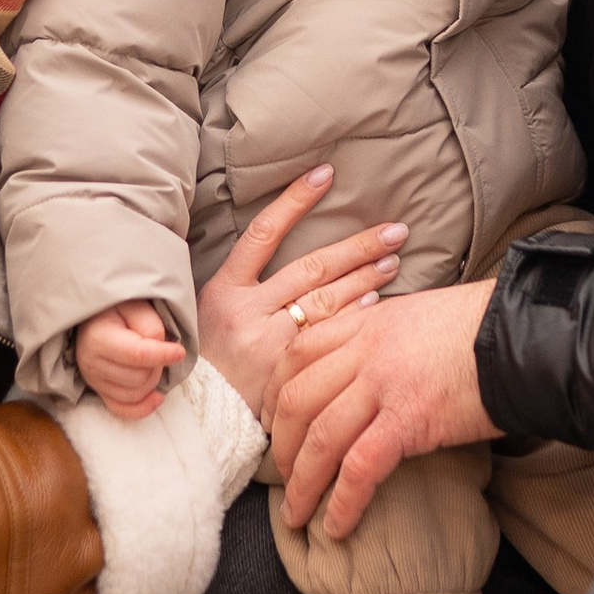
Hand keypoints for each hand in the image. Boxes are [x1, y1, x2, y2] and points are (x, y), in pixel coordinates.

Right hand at [76, 300, 184, 419]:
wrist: (96, 317)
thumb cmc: (117, 308)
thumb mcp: (134, 305)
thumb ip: (150, 324)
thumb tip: (161, 348)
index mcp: (97, 337)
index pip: (137, 355)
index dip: (163, 355)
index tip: (180, 351)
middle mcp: (91, 362)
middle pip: (139, 377)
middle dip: (157, 365)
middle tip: (159, 348)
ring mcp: (94, 380)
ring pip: (136, 394)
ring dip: (152, 380)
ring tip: (153, 361)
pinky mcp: (99, 391)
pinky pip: (123, 410)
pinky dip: (143, 407)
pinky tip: (157, 396)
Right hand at [194, 165, 405, 423]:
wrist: (197, 420)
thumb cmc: (208, 360)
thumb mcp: (211, 312)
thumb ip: (246, 283)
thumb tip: (288, 242)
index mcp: (223, 291)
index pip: (263, 234)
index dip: (294, 201)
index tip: (325, 173)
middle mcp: (246, 313)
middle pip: (311, 268)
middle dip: (357, 246)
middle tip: (395, 230)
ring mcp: (267, 344)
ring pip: (325, 301)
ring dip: (364, 279)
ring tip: (392, 261)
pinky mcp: (286, 373)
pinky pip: (328, 338)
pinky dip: (354, 319)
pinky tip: (376, 305)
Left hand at [271, 279, 498, 541]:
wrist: (529, 336)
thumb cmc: (487, 330)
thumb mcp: (422, 318)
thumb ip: (387, 340)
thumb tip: (371, 373)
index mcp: (368, 322)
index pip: (298, 352)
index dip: (275, 391)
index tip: (272, 422)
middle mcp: (366, 349)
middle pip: (296, 398)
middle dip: (282, 445)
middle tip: (282, 477)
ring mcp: (385, 383)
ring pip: (320, 437)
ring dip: (302, 484)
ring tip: (297, 516)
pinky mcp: (410, 419)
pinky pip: (360, 468)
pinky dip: (342, 502)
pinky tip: (337, 526)